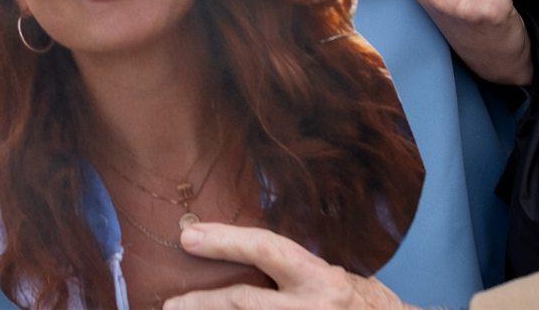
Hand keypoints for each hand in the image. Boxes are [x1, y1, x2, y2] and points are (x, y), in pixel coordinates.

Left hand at [161, 222, 411, 308]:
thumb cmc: (368, 306)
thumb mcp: (337, 278)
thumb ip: (296, 269)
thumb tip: (247, 252)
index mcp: (322, 281)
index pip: (268, 251)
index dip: (226, 241)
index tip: (190, 236)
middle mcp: (313, 309)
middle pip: (244, 303)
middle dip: (202, 303)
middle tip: (170, 305)